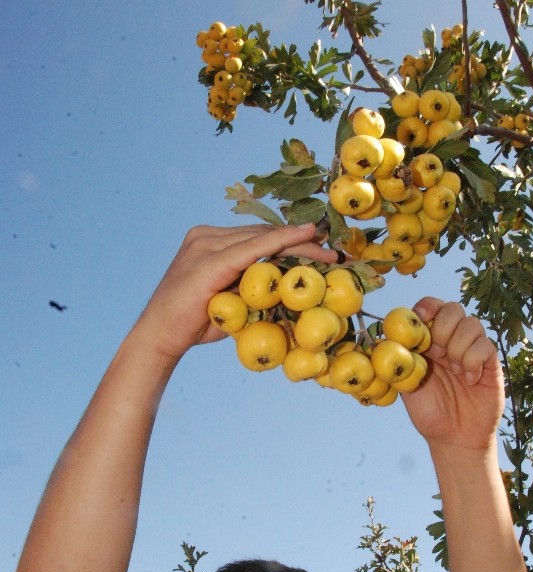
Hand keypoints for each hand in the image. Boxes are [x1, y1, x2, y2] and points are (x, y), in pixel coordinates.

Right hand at [131, 223, 335, 362]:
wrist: (160, 337)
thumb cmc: (193, 324)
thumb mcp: (229, 300)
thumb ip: (250, 288)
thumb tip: (286, 291)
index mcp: (208, 242)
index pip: (257, 237)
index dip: (289, 241)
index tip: (319, 248)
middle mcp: (205, 236)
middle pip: (262, 234)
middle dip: (300, 242)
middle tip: (334, 253)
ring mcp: (205, 244)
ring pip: (262, 238)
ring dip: (299, 243)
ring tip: (329, 254)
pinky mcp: (210, 259)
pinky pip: (253, 247)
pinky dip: (282, 241)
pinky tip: (304, 236)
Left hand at [401, 298, 503, 450]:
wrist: (454, 438)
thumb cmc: (429, 412)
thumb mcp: (407, 387)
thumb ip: (400, 362)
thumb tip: (384, 340)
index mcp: (430, 342)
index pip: (431, 307)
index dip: (427, 307)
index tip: (421, 319)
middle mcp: (452, 341)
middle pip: (453, 308)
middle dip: (443, 327)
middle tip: (438, 353)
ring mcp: (472, 350)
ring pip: (472, 323)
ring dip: (459, 346)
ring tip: (455, 370)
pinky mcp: (490, 363)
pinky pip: (486, 345)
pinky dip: (474, 360)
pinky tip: (469, 380)